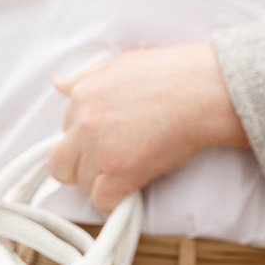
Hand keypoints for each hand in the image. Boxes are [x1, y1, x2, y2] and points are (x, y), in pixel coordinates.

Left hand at [52, 44, 248, 209]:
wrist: (205, 90)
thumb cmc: (175, 73)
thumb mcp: (124, 63)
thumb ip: (87, 77)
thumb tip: (59, 84)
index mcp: (83, 95)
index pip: (66, 130)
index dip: (88, 138)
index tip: (110, 139)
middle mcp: (84, 122)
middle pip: (61, 163)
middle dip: (82, 166)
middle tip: (112, 162)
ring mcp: (100, 149)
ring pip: (82, 185)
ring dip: (103, 182)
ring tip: (131, 169)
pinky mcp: (120, 173)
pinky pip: (102, 201)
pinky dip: (118, 199)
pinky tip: (135, 185)